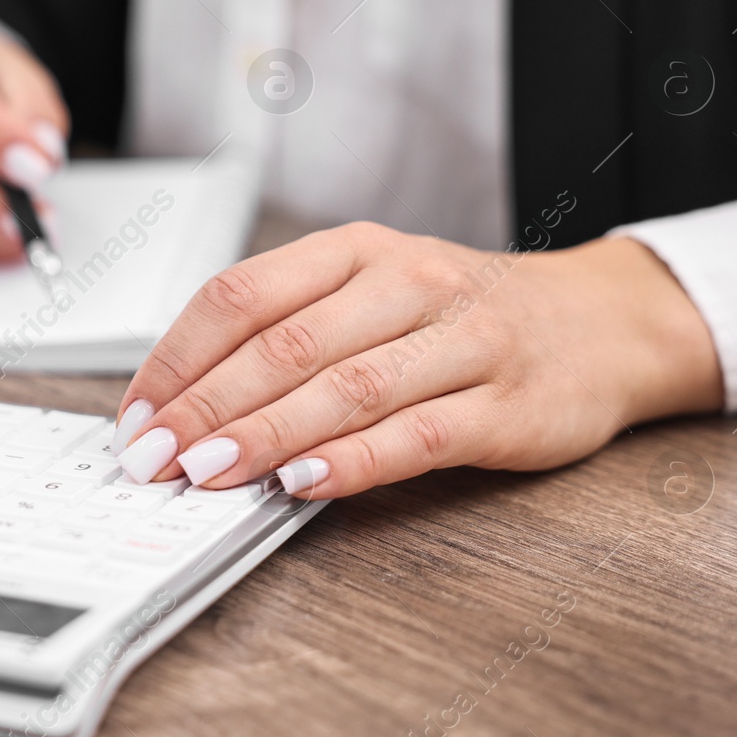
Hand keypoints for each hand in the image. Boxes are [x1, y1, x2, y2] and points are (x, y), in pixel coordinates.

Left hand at [110, 224, 723, 498]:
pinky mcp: (507, 405)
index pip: (241, 295)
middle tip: (153, 458)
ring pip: (345, 388)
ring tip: (207, 473)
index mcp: (356, 251)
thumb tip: (183, 400)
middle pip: (284, 344)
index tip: (136, 414)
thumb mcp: (372, 292)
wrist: (601, 323)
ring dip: (264, 435)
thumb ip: (290, 332)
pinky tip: (303, 485)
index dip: (177, 358)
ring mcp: (462, 342)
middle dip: (205, 405)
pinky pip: (418, 435)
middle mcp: (406, 283)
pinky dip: (353, 461)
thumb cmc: (460, 315)